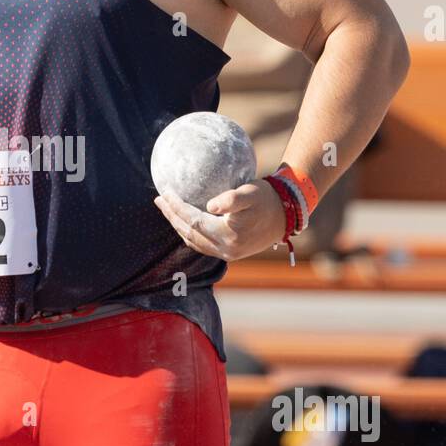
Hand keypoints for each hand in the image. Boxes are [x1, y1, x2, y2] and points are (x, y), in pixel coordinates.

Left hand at [153, 177, 287, 260]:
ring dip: (178, 225)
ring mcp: (227, 254)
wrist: (286, 215)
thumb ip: (232, 199)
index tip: (164, 192)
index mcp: (228, 235)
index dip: (176, 207)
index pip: (193, 221)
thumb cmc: (268, 199)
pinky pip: (202, 244)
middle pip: (189, 233)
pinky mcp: (230, 253)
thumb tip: (210, 206)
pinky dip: (190, 233)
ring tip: (167, 209)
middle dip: (171, 216)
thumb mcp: (251, 193)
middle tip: (159, 199)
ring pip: (193, 241)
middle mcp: (225, 249)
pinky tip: (184, 220)